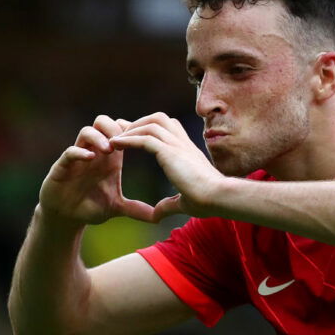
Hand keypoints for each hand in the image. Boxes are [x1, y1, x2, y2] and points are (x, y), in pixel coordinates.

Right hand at [38, 115, 154, 225]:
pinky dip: (80, 152)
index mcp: (109, 158)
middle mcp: (94, 153)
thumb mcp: (117, 207)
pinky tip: (90, 158)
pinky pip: (69, 152)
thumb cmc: (90, 207)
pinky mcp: (62, 167)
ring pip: (87, 131)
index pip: (120, 131)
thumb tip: (158, 218)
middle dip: (114, 128)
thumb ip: (137, 209)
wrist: (65, 218)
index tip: (141, 142)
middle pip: (103, 122)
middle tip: (124, 143)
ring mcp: (78, 158)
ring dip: (99, 137)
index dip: (131, 131)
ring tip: (109, 150)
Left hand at [109, 112, 224, 220]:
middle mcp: (183, 143)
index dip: (150, 129)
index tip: (133, 138)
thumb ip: (168, 205)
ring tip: (115, 139)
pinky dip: (128, 139)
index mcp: (187, 151)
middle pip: (159, 118)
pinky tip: (115, 144)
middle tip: (122, 136)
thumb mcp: (184, 203)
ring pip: (151, 123)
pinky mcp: (170, 152)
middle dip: (139, 123)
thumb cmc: (208, 201)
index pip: (169, 128)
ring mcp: (178, 145)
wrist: (218, 197)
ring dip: (131, 129)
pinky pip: (145, 138)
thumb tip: (156, 215)